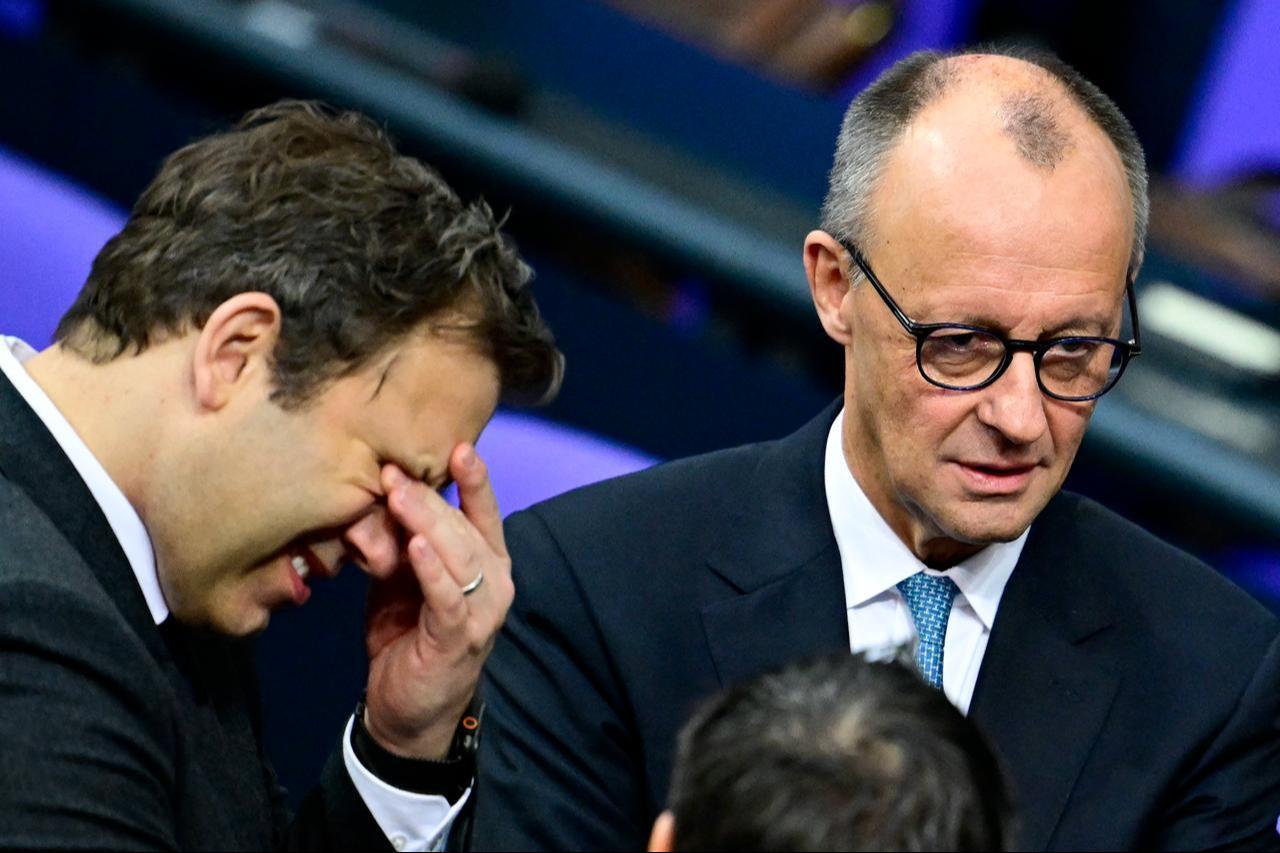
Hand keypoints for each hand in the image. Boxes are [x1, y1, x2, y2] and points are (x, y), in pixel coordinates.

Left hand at [361, 443, 513, 758]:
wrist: (407, 710)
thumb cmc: (408, 635)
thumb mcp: (402, 578)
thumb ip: (400, 542)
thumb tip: (377, 498)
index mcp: (486, 562)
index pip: (484, 511)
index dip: (474, 478)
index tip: (457, 446)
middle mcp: (495, 582)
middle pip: (464, 527)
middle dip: (428, 496)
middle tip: (392, 471)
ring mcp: (482, 611)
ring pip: (459, 555)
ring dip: (427, 522)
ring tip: (399, 496)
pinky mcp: (460, 639)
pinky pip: (447, 597)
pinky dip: (432, 570)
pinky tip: (414, 547)